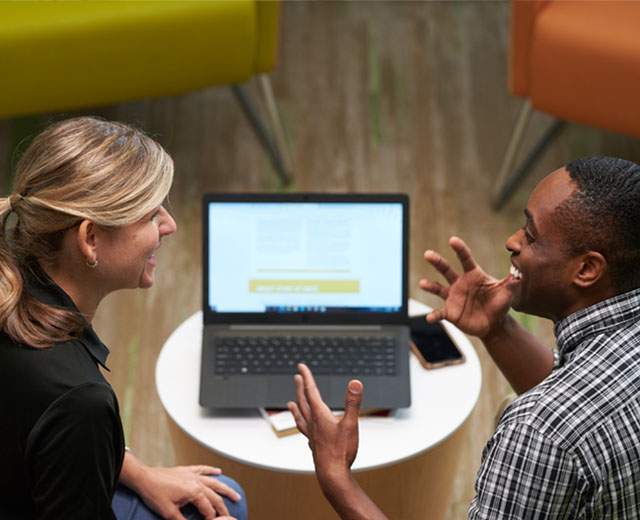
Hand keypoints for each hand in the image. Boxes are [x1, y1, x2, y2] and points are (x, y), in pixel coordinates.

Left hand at [135, 465, 240, 519]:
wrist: (144, 478)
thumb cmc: (155, 494)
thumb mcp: (169, 513)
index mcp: (194, 492)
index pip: (208, 509)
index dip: (212, 519)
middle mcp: (196, 482)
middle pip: (214, 496)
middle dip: (223, 507)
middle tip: (231, 515)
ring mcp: (192, 475)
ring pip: (214, 481)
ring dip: (225, 488)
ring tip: (236, 494)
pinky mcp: (186, 470)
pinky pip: (202, 469)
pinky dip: (211, 470)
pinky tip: (219, 471)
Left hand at [287, 364, 361, 481]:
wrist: (332, 475)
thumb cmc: (341, 452)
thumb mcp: (351, 424)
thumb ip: (353, 403)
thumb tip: (355, 382)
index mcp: (320, 415)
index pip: (311, 391)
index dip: (307, 377)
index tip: (301, 366)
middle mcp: (313, 423)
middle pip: (303, 401)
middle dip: (300, 387)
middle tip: (297, 376)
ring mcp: (312, 435)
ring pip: (301, 417)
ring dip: (296, 406)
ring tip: (290, 403)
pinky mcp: (314, 445)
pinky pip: (304, 430)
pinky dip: (301, 424)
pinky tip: (304, 427)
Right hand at [419, 236, 511, 338]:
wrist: (494, 324)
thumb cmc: (500, 304)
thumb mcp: (507, 293)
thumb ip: (511, 283)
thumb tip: (518, 275)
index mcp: (473, 275)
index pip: (465, 259)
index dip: (459, 249)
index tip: (453, 240)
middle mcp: (460, 283)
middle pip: (445, 269)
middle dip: (436, 261)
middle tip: (427, 254)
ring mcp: (453, 297)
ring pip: (438, 288)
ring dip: (429, 286)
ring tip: (422, 283)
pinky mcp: (450, 312)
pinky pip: (440, 312)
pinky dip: (434, 315)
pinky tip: (429, 318)